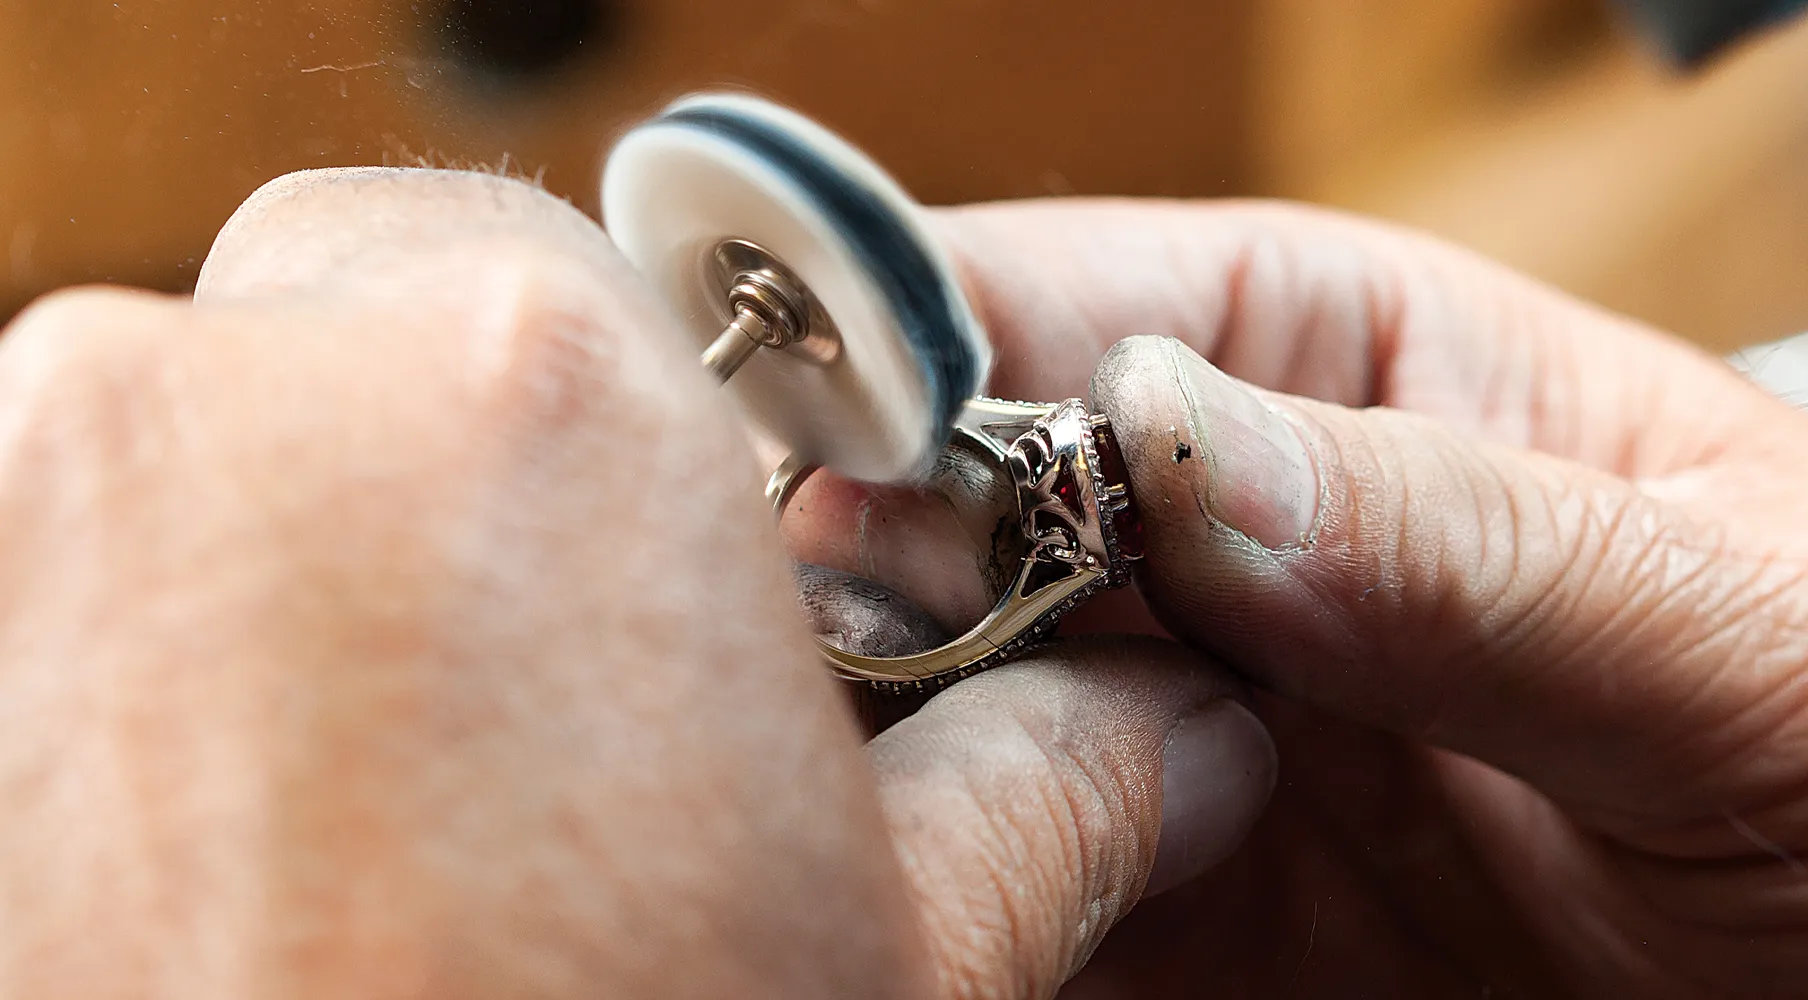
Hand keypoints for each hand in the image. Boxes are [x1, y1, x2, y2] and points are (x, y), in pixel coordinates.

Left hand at [0, 170, 1276, 999]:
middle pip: (374, 338)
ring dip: (306, 582)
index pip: (602, 277)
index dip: (658, 434)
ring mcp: (16, 515)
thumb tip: (1174, 734)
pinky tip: (257, 853)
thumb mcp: (903, 966)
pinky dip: (149, 667)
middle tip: (554, 709)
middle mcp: (216, 399)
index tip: (681, 563)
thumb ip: (1054, 784)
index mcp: (526, 402)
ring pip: (205, 454)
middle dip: (468, 488)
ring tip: (407, 819)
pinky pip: (64, 576)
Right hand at [890, 200, 1807, 996]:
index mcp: (1415, 396)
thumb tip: (1194, 448)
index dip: (931, 344)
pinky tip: (938, 935)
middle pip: (972, 527)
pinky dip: (970, 930)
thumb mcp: (1804, 655)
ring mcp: (1247, 779)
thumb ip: (1499, 553)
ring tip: (866, 826)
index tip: (826, 437)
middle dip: (875, 582)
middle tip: (821, 682)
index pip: (1097, 303)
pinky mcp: (1238, 965)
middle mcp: (1292, 575)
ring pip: (973, 738)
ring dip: (899, 771)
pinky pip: (1045, 928)